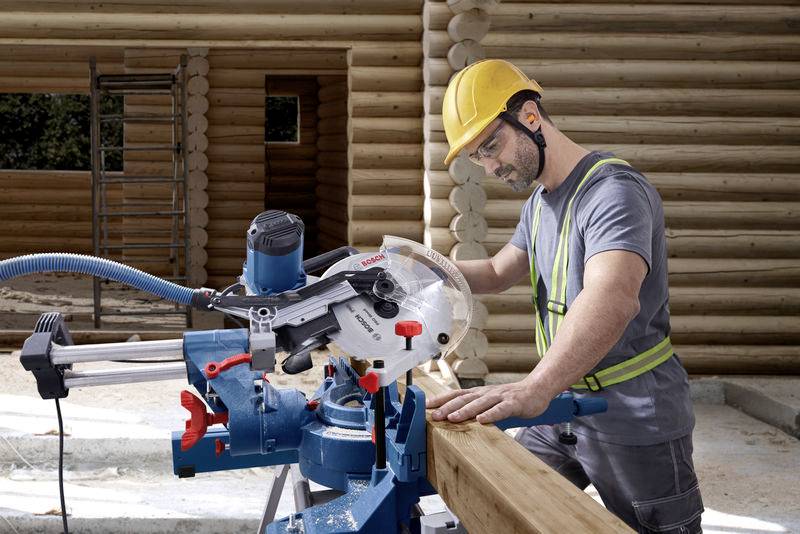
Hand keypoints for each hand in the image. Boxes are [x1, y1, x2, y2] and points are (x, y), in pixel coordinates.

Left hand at [425, 380, 549, 423]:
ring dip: (464, 410)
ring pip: (479, 403)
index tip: (425, 407)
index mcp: (478, 393)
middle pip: (463, 399)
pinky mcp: (513, 403)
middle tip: (433, 416)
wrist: (536, 390)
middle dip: (447, 407)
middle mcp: (485, 393)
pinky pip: (501, 409)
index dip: (440, 400)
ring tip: (452, 418)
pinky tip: (482, 420)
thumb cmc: (510, 398)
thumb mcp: (488, 401)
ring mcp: (499, 397)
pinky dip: (491, 414)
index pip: (455, 395)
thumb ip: (474, 408)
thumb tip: (454, 417)